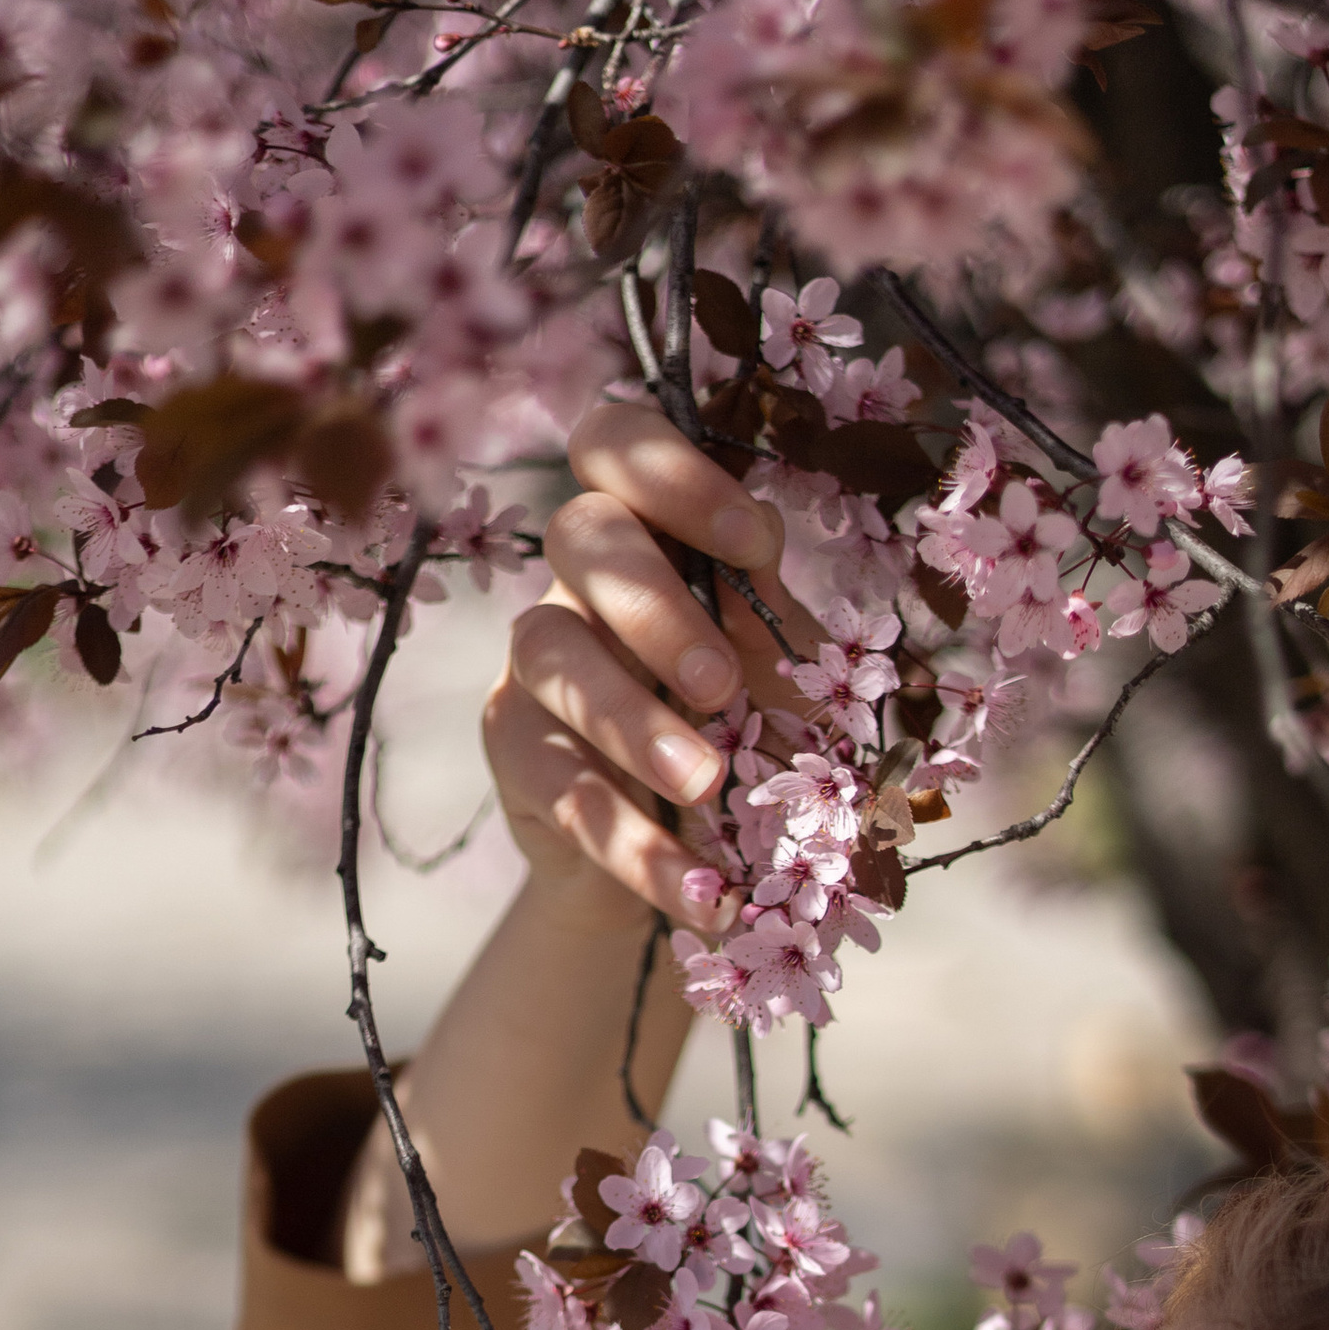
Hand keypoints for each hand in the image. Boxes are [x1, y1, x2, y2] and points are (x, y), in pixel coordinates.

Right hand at [487, 399, 803, 938]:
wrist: (693, 854)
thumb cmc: (747, 731)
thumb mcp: (783, 677)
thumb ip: (791, 638)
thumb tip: (812, 626)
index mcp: (654, 529)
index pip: (618, 441)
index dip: (674, 473)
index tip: (755, 545)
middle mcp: (582, 579)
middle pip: (584, 537)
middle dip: (656, 605)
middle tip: (720, 687)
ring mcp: (537, 661)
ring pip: (553, 654)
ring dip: (634, 721)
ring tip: (707, 784)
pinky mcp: (516, 750)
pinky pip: (565, 788)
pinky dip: (638, 844)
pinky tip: (699, 888)